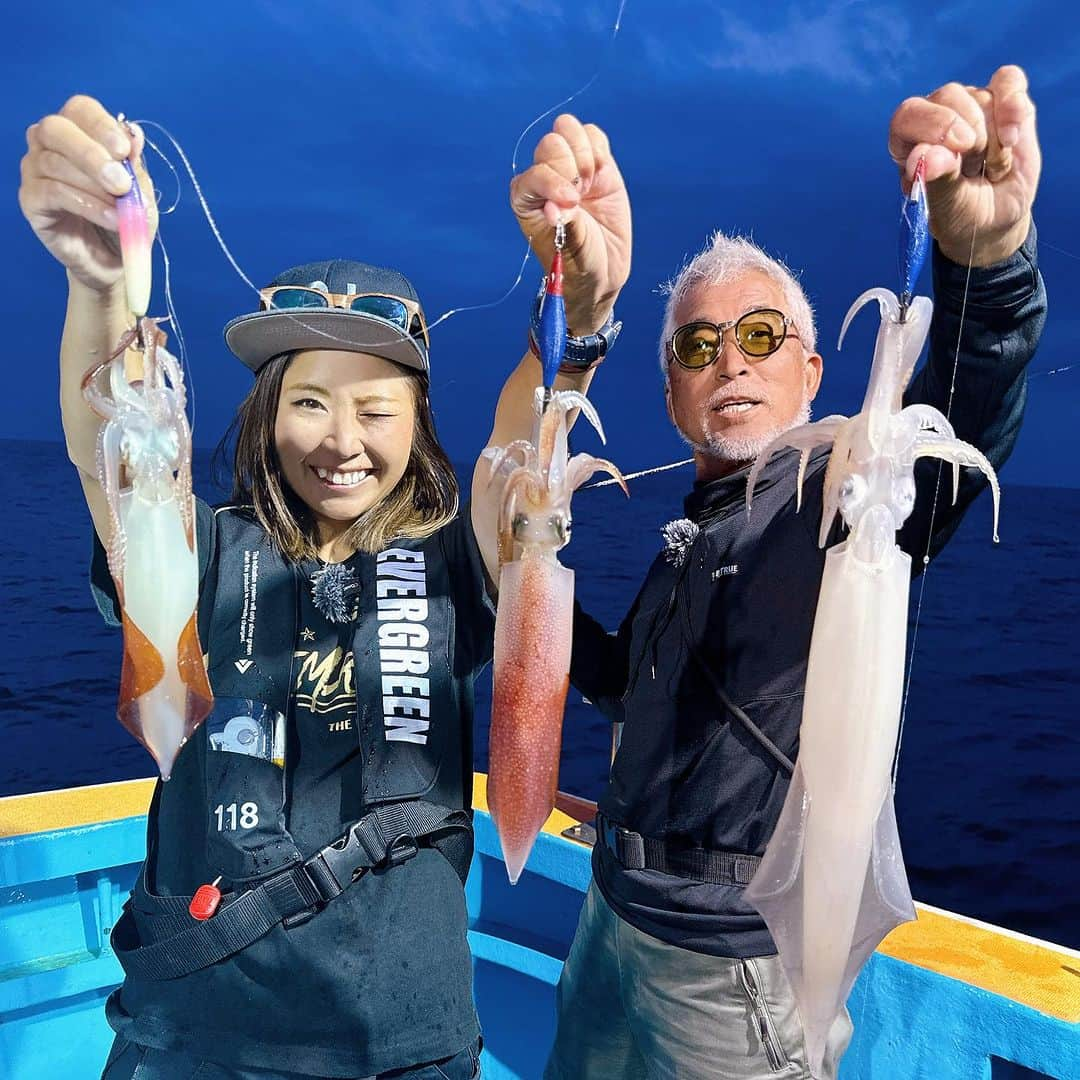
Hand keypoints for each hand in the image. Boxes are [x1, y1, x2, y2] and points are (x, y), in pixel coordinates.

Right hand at [18, 95, 156, 293]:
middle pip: (56, 129)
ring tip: (122, 212)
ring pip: (55, 163)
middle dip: (91, 154)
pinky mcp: (30, 199)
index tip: (125, 151)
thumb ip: (134, 164)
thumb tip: (135, 133)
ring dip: (95, 188)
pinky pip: (52, 192)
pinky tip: (110, 219)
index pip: (80, 110)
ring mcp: (35, 169)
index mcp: (79, 131)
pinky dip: (86, 205)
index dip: (101, 126)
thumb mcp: (140, 192)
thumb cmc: (126, 219)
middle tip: (121, 184)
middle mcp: (49, 143)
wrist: (115, 261)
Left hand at [510, 114, 631, 333]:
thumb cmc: (578, 262)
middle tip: (582, 196)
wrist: (603, 269)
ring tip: (590, 185)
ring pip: (569, 129)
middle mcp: (543, 177)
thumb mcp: (569, 247)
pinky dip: (600, 150)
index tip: (573, 203)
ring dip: (585, 155)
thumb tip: (555, 206)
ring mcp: (569, 166)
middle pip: (552, 143)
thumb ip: (564, 221)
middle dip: (572, 167)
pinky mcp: (595, 163)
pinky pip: (593, 135)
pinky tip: (601, 177)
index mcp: (525, 196)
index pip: (537, 171)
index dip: (555, 182)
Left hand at [889, 65, 1039, 266]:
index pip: (908, 115)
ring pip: (983, 97)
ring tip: (990, 168)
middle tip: (973, 171)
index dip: (934, 126)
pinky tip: (1012, 137)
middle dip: (971, 138)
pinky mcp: (1003, 98)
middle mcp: (935, 115)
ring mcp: (969, 104)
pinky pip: (1009, 81)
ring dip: (994, 141)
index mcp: (908, 141)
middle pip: (949, 96)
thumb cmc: (961, 213)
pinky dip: (1014, 108)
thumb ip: (936, 181)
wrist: (996, 218)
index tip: (957, 150)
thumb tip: (926, 155)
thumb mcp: (948, 207)